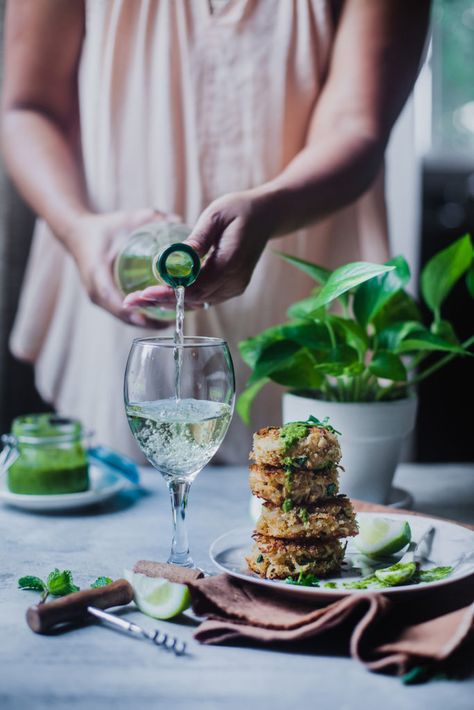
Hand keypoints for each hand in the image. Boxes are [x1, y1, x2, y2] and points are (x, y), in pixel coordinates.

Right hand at [68, 208, 173, 326]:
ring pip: (125, 317)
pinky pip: (123, 313)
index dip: (134, 311)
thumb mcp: (125, 220)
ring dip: (147, 322)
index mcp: (97, 273)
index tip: (153, 316)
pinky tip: (160, 317)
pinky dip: (140, 317)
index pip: (115, 299)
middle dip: (149, 321)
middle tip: (174, 320)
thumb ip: (150, 218)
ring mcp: (99, 297)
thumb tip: (178, 220)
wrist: (78, 233)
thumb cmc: (102, 227)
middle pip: (124, 315)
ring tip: (172, 321)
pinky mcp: (103, 298)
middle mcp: (96, 290)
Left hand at [122, 190, 276, 309]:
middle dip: (160, 301)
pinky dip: (181, 299)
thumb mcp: (216, 215)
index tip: (144, 292)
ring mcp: (234, 288)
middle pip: (193, 300)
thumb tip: (176, 258)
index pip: (195, 287)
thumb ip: (197, 238)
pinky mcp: (231, 288)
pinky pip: (202, 298)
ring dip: (168, 303)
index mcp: (231, 264)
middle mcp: (234, 283)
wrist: (267, 215)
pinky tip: (160, 296)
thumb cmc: (240, 210)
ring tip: (139, 301)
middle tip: (131, 301)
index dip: (168, 292)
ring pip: (197, 302)